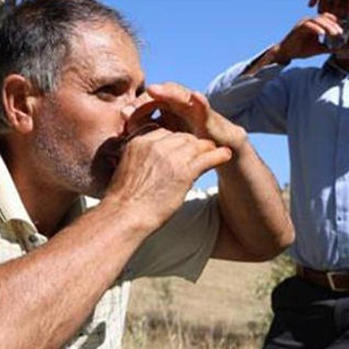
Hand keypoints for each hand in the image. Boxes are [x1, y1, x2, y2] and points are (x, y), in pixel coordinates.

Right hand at [105, 127, 231, 228]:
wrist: (125, 215)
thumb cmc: (123, 201)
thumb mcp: (126, 170)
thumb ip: (139, 160)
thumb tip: (149, 166)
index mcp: (140, 142)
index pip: (165, 132)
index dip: (176, 141)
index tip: (182, 149)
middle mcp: (155, 145)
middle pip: (182, 136)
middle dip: (192, 143)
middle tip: (202, 150)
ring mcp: (171, 157)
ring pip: (196, 144)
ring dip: (207, 148)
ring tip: (217, 150)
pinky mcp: (184, 171)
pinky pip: (207, 158)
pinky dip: (218, 155)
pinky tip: (225, 155)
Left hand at [125, 83, 248, 150]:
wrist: (217, 151)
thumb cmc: (187, 145)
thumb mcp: (165, 141)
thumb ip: (147, 132)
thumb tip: (124, 125)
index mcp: (165, 109)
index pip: (147, 102)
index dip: (136, 107)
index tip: (124, 114)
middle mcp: (179, 104)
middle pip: (160, 95)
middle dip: (147, 97)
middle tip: (133, 101)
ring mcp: (194, 107)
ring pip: (179, 94)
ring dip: (168, 91)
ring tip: (154, 89)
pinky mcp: (209, 115)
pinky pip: (204, 107)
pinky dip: (201, 101)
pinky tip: (196, 97)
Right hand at [275, 13, 346, 59]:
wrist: (286, 53)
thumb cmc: (301, 50)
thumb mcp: (318, 49)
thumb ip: (328, 47)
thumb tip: (340, 49)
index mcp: (314, 24)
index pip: (327, 19)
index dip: (336, 23)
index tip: (344, 30)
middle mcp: (309, 21)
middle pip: (324, 18)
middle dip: (334, 25)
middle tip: (341, 32)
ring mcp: (303, 23)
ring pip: (317, 20)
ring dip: (327, 26)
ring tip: (335, 33)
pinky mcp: (298, 28)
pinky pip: (308, 25)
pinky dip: (316, 29)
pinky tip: (322, 34)